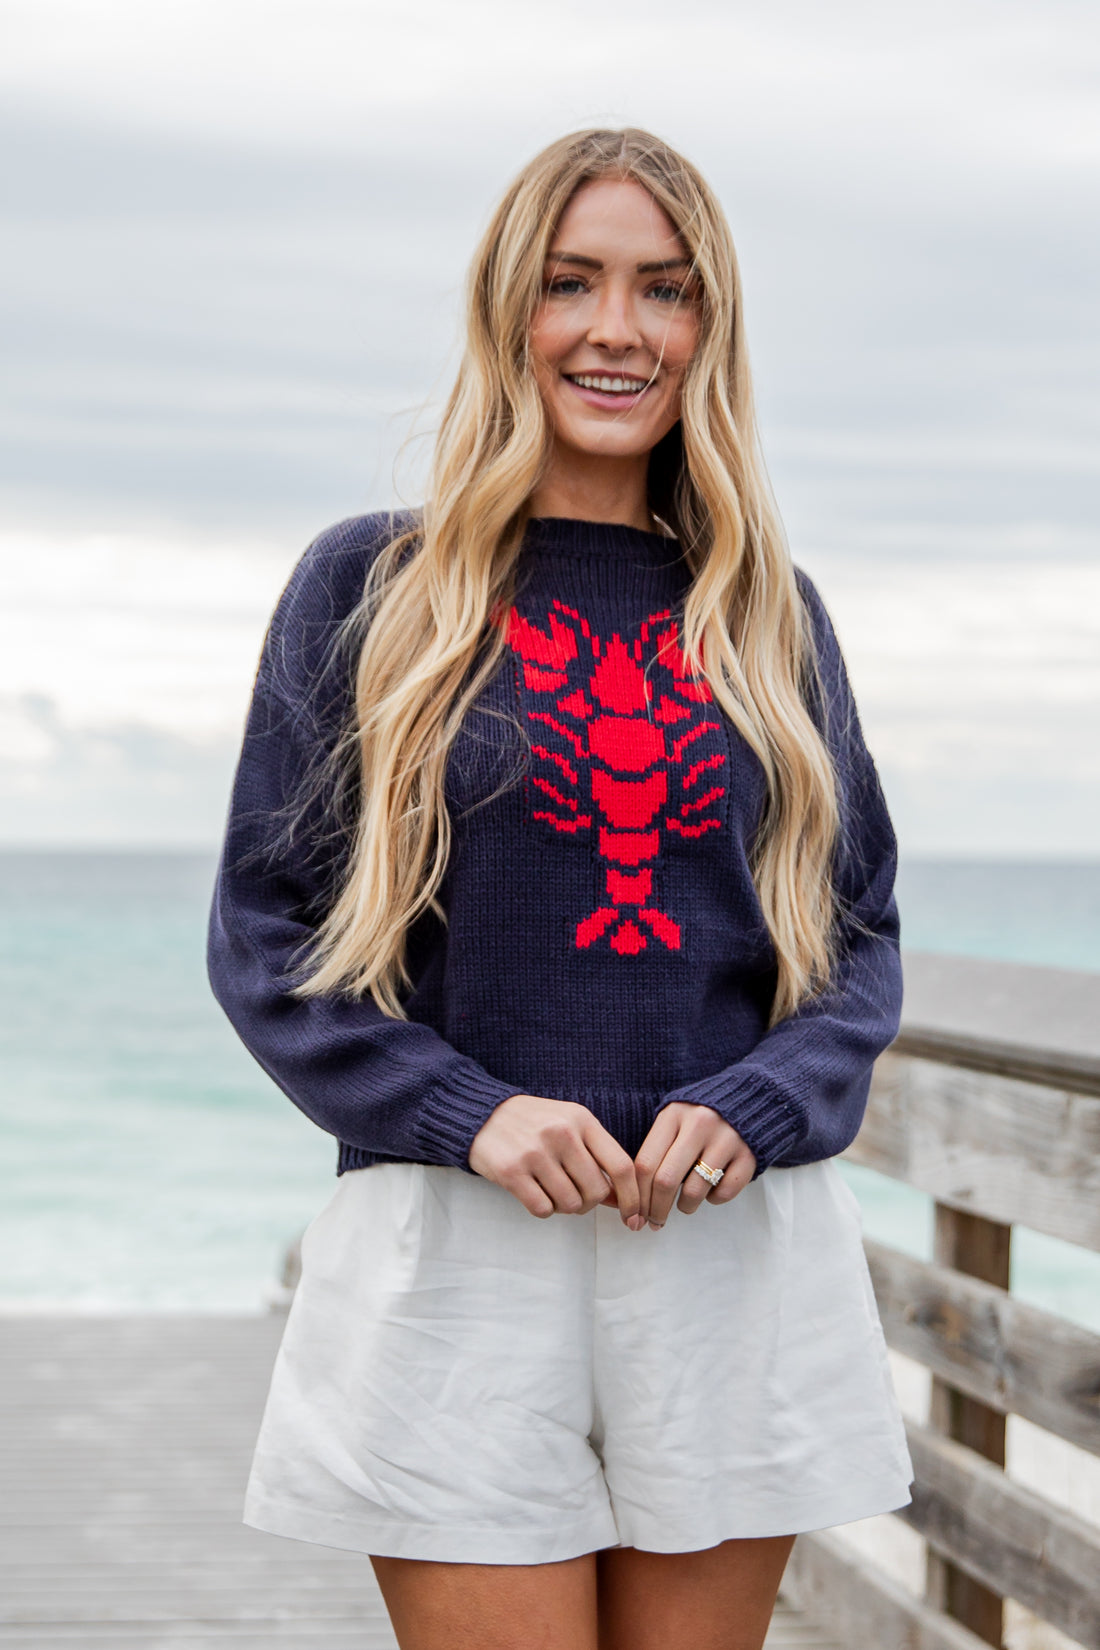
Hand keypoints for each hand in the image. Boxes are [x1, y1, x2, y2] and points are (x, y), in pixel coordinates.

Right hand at [469, 1094, 644, 1228]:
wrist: (483, 1113)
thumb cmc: (534, 1124)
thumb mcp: (570, 1125)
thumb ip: (597, 1156)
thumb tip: (621, 1199)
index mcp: (582, 1119)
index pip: (621, 1166)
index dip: (632, 1197)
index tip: (633, 1216)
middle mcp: (561, 1133)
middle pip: (597, 1191)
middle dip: (590, 1203)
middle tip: (575, 1196)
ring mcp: (535, 1151)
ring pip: (571, 1204)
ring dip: (564, 1206)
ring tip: (551, 1190)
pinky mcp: (511, 1170)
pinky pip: (543, 1209)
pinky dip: (543, 1208)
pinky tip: (534, 1191)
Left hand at [634, 1103, 755, 1228]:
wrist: (751, 1099)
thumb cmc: (701, 1118)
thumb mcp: (675, 1119)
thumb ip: (657, 1149)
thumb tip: (636, 1199)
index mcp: (674, 1115)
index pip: (646, 1163)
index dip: (637, 1196)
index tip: (634, 1215)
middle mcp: (699, 1124)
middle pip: (666, 1180)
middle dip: (656, 1210)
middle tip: (655, 1223)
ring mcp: (726, 1139)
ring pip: (694, 1191)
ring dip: (685, 1206)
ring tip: (686, 1203)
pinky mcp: (749, 1155)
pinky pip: (724, 1193)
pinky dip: (714, 1199)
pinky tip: (712, 1189)